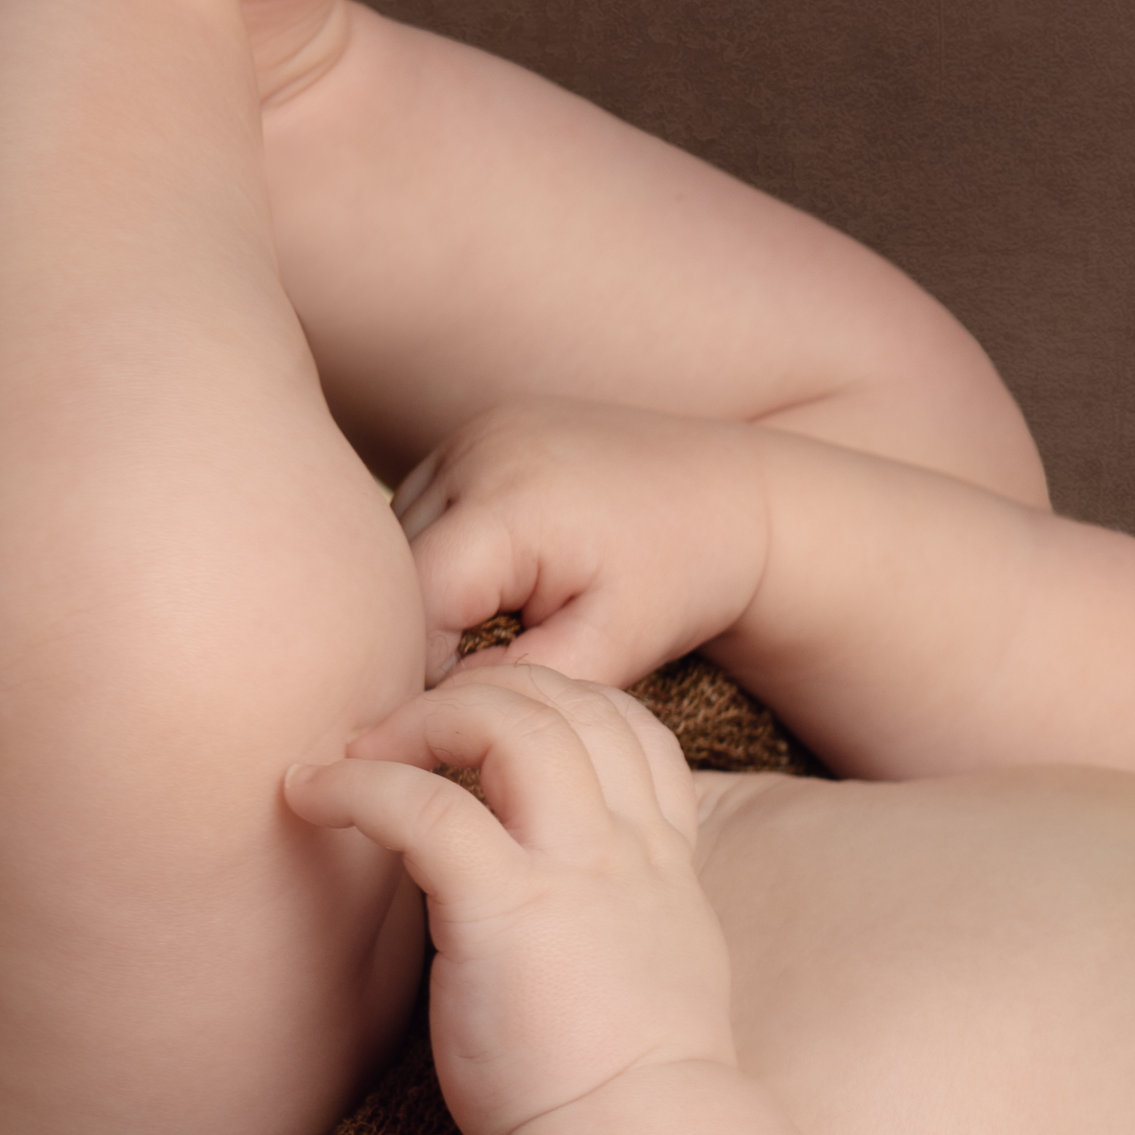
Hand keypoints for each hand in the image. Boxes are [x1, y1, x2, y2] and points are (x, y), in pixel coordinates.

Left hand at [280, 661, 736, 1134]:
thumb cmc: (632, 1097)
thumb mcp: (658, 977)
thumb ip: (619, 920)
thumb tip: (562, 913)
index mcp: (663, 862)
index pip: (628, 726)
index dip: (552, 702)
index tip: (484, 726)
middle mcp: (624, 847)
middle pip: (564, 700)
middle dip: (477, 691)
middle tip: (404, 732)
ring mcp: (571, 871)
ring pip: (507, 722)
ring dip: (418, 720)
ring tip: (359, 754)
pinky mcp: (502, 909)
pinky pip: (424, 806)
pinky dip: (357, 786)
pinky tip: (311, 797)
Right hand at [391, 398, 776, 693]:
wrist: (735, 497)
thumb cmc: (682, 579)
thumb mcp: (611, 648)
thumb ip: (517, 683)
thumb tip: (430, 702)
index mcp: (511, 503)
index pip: (414, 601)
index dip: (421, 666)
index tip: (461, 705)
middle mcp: (480, 450)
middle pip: (399, 565)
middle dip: (421, 631)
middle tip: (471, 679)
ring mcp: (477, 431)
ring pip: (403, 534)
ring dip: (426, 590)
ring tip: (491, 630)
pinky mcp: (482, 429)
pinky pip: (428, 504)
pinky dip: (444, 551)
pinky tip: (492, 586)